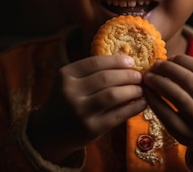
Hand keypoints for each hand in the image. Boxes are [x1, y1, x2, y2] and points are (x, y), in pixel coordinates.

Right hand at [28, 54, 145, 162]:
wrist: (50, 132)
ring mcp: (80, 112)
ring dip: (132, 90)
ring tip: (140, 89)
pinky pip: (117, 115)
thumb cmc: (66, 101)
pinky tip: (142, 103)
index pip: (95, 63)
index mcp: (65, 75)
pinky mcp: (91, 129)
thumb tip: (126, 63)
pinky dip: (133, 107)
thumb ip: (90, 72)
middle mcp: (70, 92)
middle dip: (127, 75)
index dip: (116, 61)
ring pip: (113, 95)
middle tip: (139, 76)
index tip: (130, 61)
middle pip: (106, 78)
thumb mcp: (69, 82)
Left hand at [143, 54, 192, 166]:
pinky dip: (154, 101)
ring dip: (159, 83)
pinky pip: (166, 115)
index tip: (169, 57)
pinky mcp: (185, 135)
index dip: (182, 60)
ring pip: (177, 97)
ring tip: (149, 77)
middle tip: (155, 65)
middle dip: (168, 69)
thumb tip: (170, 60)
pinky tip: (148, 93)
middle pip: (189, 81)